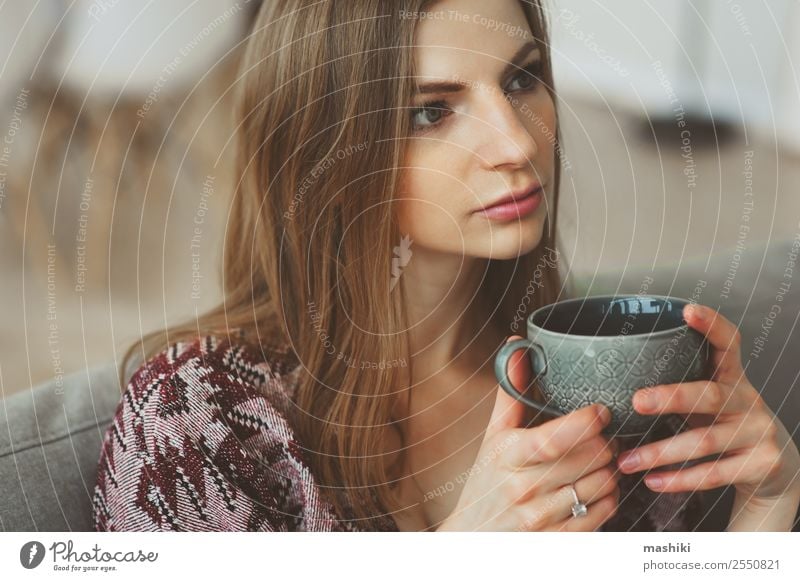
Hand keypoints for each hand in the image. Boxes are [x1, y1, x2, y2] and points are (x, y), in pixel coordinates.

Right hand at [438, 336, 619, 531]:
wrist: (472, 537)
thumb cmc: (486, 482)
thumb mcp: (493, 436)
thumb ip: (511, 392)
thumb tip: (517, 346)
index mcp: (508, 455)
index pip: (553, 439)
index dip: (585, 423)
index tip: (601, 411)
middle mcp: (524, 488)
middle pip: (588, 459)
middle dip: (606, 443)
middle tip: (605, 436)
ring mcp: (542, 516)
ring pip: (601, 485)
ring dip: (611, 469)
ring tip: (602, 460)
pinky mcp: (558, 539)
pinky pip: (602, 514)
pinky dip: (610, 497)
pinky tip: (598, 487)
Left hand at [615, 304, 799, 504]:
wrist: (776, 468)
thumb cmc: (725, 424)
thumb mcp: (710, 400)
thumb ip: (678, 387)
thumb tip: (613, 381)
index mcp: (732, 378)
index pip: (728, 344)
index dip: (711, 325)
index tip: (687, 310)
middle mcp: (747, 401)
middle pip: (708, 396)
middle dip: (671, 398)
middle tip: (636, 401)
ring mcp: (757, 433)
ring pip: (704, 441)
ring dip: (660, 453)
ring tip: (626, 460)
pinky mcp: (762, 464)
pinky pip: (714, 473)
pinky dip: (679, 479)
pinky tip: (653, 480)